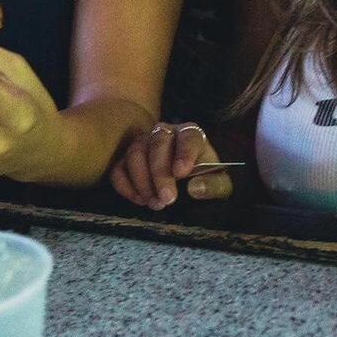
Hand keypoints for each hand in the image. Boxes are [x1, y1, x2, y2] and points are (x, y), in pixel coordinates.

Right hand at [110, 122, 232, 209]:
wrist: (187, 180)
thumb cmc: (204, 178)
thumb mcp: (218, 183)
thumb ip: (214, 185)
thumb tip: (195, 188)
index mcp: (191, 134)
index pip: (188, 136)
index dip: (184, 152)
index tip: (182, 173)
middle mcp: (165, 133)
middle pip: (157, 142)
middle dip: (160, 172)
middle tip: (167, 198)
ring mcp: (143, 144)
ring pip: (135, 152)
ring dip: (142, 180)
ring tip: (155, 203)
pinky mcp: (125, 160)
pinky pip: (117, 168)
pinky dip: (125, 185)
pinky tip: (140, 200)